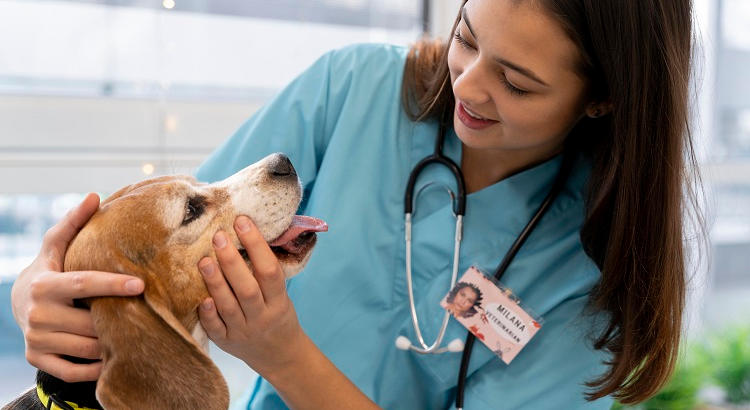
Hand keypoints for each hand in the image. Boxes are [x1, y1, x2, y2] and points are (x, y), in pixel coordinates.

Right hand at [10, 193, 144, 381]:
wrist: (19, 305)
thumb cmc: (49, 270)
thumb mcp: (55, 246)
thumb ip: (74, 222)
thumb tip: (94, 196)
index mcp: (45, 285)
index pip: (83, 284)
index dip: (112, 285)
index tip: (141, 285)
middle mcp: (38, 314)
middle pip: (90, 321)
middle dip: (118, 320)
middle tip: (146, 315)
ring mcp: (37, 339)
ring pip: (86, 347)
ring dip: (112, 343)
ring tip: (136, 334)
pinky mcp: (38, 359)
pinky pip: (74, 370)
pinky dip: (96, 368)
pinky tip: (114, 357)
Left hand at [198, 216, 306, 377]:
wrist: (278, 354)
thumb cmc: (276, 313)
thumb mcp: (281, 294)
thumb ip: (266, 273)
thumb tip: (245, 231)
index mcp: (279, 301)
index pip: (270, 271)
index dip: (256, 245)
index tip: (242, 222)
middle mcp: (262, 317)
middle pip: (247, 289)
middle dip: (232, 261)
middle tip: (218, 236)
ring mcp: (243, 331)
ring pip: (229, 306)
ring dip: (215, 282)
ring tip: (203, 260)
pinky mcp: (227, 343)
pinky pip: (216, 329)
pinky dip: (209, 314)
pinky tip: (201, 298)